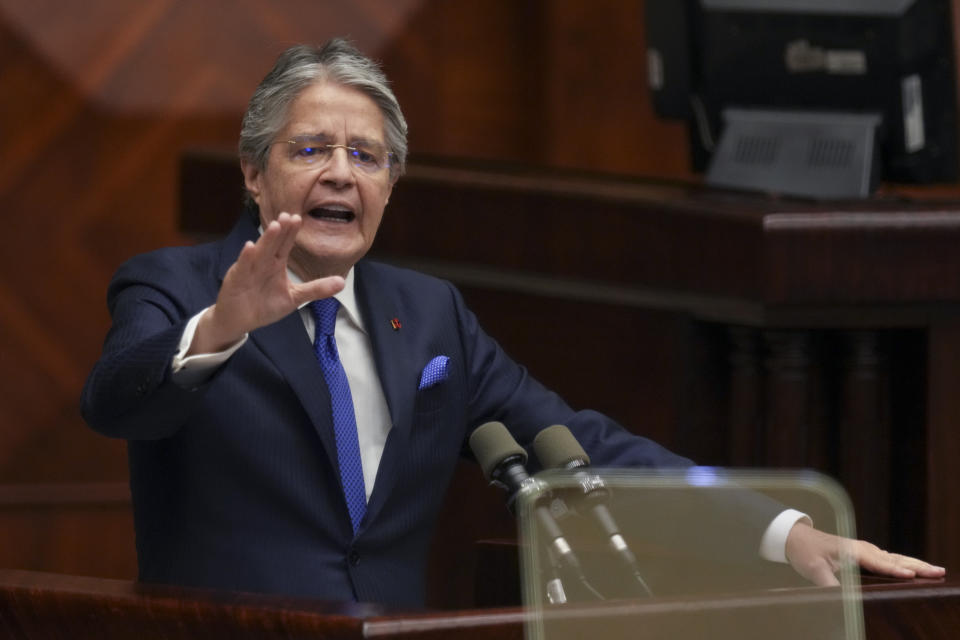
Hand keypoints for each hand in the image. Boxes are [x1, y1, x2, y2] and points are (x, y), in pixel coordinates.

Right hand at [190, 213, 344, 353]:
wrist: (239, 320)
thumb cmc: (265, 305)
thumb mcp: (295, 298)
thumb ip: (316, 289)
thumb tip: (342, 282)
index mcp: (276, 264)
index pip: (285, 244)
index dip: (291, 232)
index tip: (298, 218)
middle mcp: (263, 263)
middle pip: (273, 244)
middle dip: (280, 231)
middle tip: (288, 215)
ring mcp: (249, 269)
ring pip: (259, 252)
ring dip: (266, 240)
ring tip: (274, 226)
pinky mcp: (237, 280)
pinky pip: (242, 267)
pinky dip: (246, 258)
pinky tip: (250, 247)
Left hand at [785, 521, 945, 585]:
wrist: (796, 537)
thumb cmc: (806, 552)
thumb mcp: (813, 569)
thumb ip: (828, 583)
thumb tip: (840, 596)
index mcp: (853, 550)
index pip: (878, 562)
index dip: (894, 569)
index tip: (911, 574)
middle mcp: (863, 548)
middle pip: (894, 558)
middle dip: (916, 565)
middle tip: (938, 571)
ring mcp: (865, 550)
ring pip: (894, 557)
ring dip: (915, 564)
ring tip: (935, 570)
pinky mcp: (864, 554)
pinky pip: (889, 559)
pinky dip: (905, 563)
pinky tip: (914, 568)